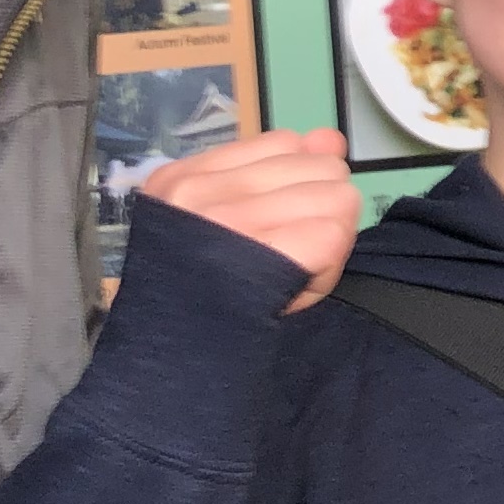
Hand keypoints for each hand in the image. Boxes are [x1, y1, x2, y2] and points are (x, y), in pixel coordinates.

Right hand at [137, 130, 356, 311]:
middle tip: (287, 254)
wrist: (166, 363)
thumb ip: (278, 175)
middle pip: (322, 168)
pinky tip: (297, 286)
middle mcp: (201, 192)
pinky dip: (329, 267)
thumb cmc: (198, 297)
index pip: (284, 144)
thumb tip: (330, 140)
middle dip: (319, 213)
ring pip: (338, 199)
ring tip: (289, 272)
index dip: (297, 185)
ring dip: (327, 242)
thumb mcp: (232, 223)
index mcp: (186, 178)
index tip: (273, 225)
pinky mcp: (261, 257)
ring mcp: (229, 223)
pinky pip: (333, 236)